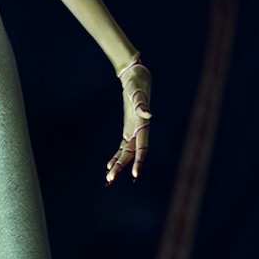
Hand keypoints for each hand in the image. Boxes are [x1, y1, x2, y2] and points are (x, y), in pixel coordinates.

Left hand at [106, 56, 151, 183]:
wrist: (137, 79)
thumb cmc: (137, 85)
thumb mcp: (138, 93)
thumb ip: (142, 105)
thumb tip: (149, 115)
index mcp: (142, 126)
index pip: (142, 147)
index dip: (139, 161)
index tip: (135, 174)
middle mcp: (139, 131)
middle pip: (131, 154)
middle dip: (122, 166)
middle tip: (110, 179)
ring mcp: (134, 132)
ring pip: (126, 153)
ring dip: (118, 165)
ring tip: (109, 178)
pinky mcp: (129, 130)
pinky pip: (123, 147)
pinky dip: (117, 156)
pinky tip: (109, 165)